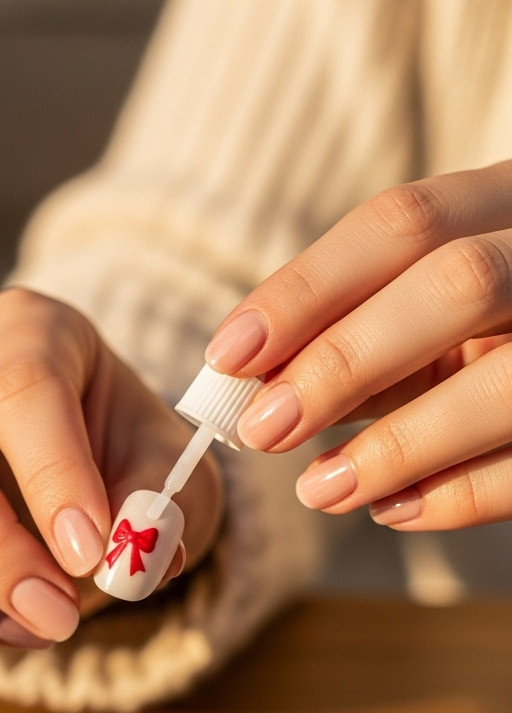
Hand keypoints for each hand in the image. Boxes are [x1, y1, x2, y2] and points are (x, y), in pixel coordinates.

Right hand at [0, 290, 221, 650]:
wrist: (90, 488)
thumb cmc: (127, 462)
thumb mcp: (173, 471)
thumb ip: (160, 505)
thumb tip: (133, 555)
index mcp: (25, 332)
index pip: (21, 387)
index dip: (53, 476)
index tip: (90, 552)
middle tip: (55, 614)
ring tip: (27, 630)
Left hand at [205, 161, 511, 529]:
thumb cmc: (495, 332)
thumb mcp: (442, 312)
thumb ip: (367, 332)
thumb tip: (256, 382)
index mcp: (511, 202)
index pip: (402, 222)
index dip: (306, 288)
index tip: (228, 354)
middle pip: (456, 285)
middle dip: (344, 360)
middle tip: (262, 429)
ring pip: (507, 382)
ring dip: (399, 445)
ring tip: (318, 490)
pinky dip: (458, 495)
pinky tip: (391, 510)